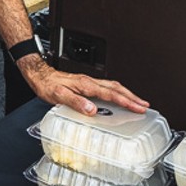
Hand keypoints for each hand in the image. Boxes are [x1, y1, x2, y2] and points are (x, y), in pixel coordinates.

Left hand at [19, 56, 148, 114]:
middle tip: (145, 106)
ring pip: (113, 86)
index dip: (126, 101)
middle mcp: (90, 82)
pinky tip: (118, 98)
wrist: (39, 75)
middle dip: (133, 97)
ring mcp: (89, 82)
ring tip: (138, 102)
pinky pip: (107, 87)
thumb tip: (92, 110)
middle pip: (117, 88)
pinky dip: (117, 93)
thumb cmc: (48, 86)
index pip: (111, 94)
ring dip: (127, 94)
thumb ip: (76, 102)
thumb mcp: (59, 96)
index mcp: (86, 85)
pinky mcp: (86, 84)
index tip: (138, 107)